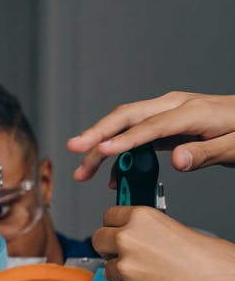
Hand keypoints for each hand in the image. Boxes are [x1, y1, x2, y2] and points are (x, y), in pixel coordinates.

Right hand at [67, 91, 234, 181]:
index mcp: (192, 111)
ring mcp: (169, 113)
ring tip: (83, 172)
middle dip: (96, 134)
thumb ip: (205, 153)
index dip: (123, 140)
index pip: (150, 126)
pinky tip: (114, 174)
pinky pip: (135, 135)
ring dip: (101, 146)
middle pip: (126, 117)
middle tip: (73, 149)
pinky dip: (120, 152)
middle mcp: (175, 106)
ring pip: (125, 125)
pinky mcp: (167, 124)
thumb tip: (176, 161)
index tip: (100, 152)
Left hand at [92, 206, 234, 280]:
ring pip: (108, 267)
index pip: (109, 215)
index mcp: (142, 219)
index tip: (116, 228)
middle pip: (98, 239)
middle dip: (109, 246)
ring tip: (148, 272)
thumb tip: (139, 236)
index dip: (115, 224)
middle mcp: (128, 240)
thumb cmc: (214, 262)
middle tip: (121, 251)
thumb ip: (150, 231)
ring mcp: (127, 268)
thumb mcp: (178, 230)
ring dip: (121, 270)